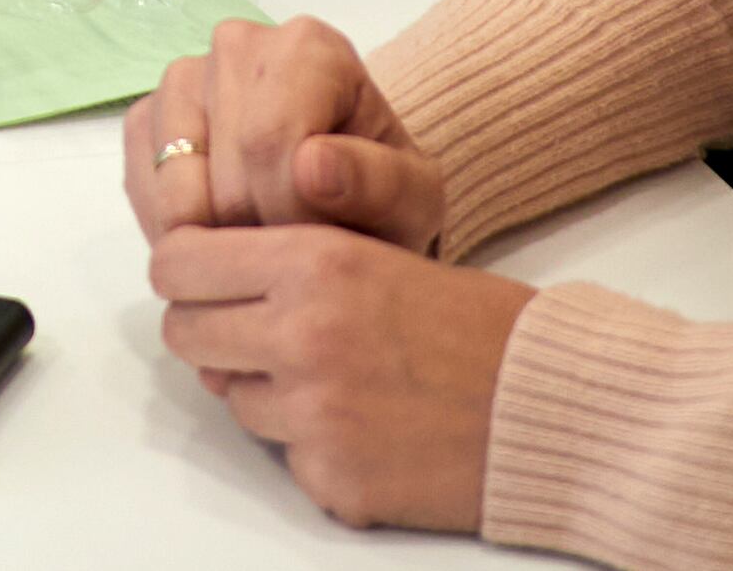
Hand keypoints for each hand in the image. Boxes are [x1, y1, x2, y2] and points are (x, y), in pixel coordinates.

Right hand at [124, 18, 451, 247]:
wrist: (347, 206)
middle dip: (256, 234)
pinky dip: (173, 231)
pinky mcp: (147, 119)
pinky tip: (219, 242)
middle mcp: (237, 45)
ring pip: (175, 183)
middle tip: (293, 259)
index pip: (269, 139)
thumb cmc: (381, 198)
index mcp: (308, 47)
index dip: (290, 216)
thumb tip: (312, 167)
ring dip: (214, 240)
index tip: (320, 250)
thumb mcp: (413, 201)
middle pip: (223, 167)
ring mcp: (182, 79)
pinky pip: (142, 185)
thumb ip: (377, 184)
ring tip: (260, 253)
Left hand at [149, 218, 527, 532]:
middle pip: (185, 332)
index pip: (179, 262)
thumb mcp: (378, 255)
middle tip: (261, 337)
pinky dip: (316, 447)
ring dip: (267, 392)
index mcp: (312, 262)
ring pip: (232, 398)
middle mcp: (300, 334)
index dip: (186, 273)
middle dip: (213, 334)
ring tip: (341, 381)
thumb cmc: (478, 327)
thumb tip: (211, 293)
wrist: (553, 407)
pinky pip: (287, 457)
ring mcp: (312, 413)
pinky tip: (372, 429)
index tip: (203, 281)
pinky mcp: (332, 476)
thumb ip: (290, 267)